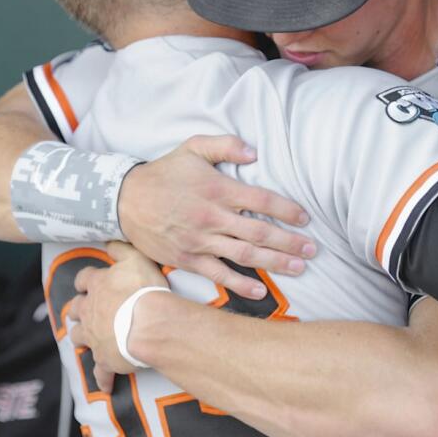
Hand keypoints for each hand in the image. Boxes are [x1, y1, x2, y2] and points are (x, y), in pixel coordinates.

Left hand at [69, 243, 169, 390]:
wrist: (148, 325)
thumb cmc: (143, 290)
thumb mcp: (135, 259)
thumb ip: (121, 249)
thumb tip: (110, 241)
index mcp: (97, 286)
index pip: (84, 280)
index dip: (85, 281)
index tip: (86, 283)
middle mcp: (90, 312)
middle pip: (76, 310)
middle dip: (78, 310)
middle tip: (82, 312)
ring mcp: (95, 337)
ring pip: (80, 338)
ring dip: (81, 338)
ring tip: (84, 340)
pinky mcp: (105, 359)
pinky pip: (101, 371)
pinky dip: (103, 377)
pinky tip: (106, 385)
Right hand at [118, 135, 314, 299]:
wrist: (124, 200)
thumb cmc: (164, 173)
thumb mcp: (192, 147)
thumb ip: (225, 146)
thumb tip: (254, 151)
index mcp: (218, 189)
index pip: (262, 199)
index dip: (287, 209)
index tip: (305, 218)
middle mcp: (212, 216)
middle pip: (259, 231)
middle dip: (290, 242)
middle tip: (313, 250)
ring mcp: (200, 240)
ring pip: (245, 254)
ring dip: (275, 262)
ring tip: (299, 267)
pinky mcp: (187, 258)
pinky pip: (218, 274)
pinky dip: (240, 284)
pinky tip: (260, 290)